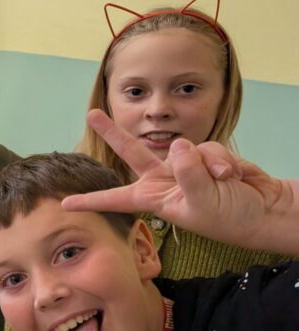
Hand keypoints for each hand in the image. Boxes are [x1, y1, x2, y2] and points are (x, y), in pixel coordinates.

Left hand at [63, 110, 297, 254]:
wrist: (264, 210)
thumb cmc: (230, 217)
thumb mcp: (202, 203)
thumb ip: (188, 174)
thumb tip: (179, 145)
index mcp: (154, 198)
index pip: (117, 199)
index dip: (92, 201)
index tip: (66, 203)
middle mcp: (164, 179)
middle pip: (132, 152)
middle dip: (112, 132)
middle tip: (91, 113)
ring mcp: (185, 165)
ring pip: (186, 148)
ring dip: (209, 164)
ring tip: (223, 182)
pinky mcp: (206, 156)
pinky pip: (209, 148)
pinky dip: (224, 161)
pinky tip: (233, 175)